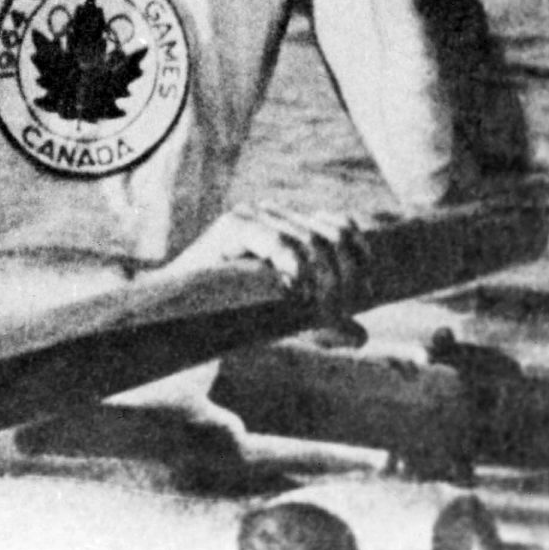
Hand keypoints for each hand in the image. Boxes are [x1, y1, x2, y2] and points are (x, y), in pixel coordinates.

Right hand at [163, 203, 371, 316]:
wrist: (183, 312)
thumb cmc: (236, 313)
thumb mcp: (291, 318)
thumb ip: (323, 322)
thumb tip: (361, 337)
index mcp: (291, 224)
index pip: (343, 225)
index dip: (362, 258)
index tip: (365, 294)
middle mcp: (274, 213)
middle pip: (333, 236)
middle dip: (345, 277)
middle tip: (336, 312)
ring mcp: (253, 216)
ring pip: (312, 242)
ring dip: (323, 280)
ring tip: (314, 308)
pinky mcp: (233, 226)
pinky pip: (280, 242)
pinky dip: (294, 269)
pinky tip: (292, 292)